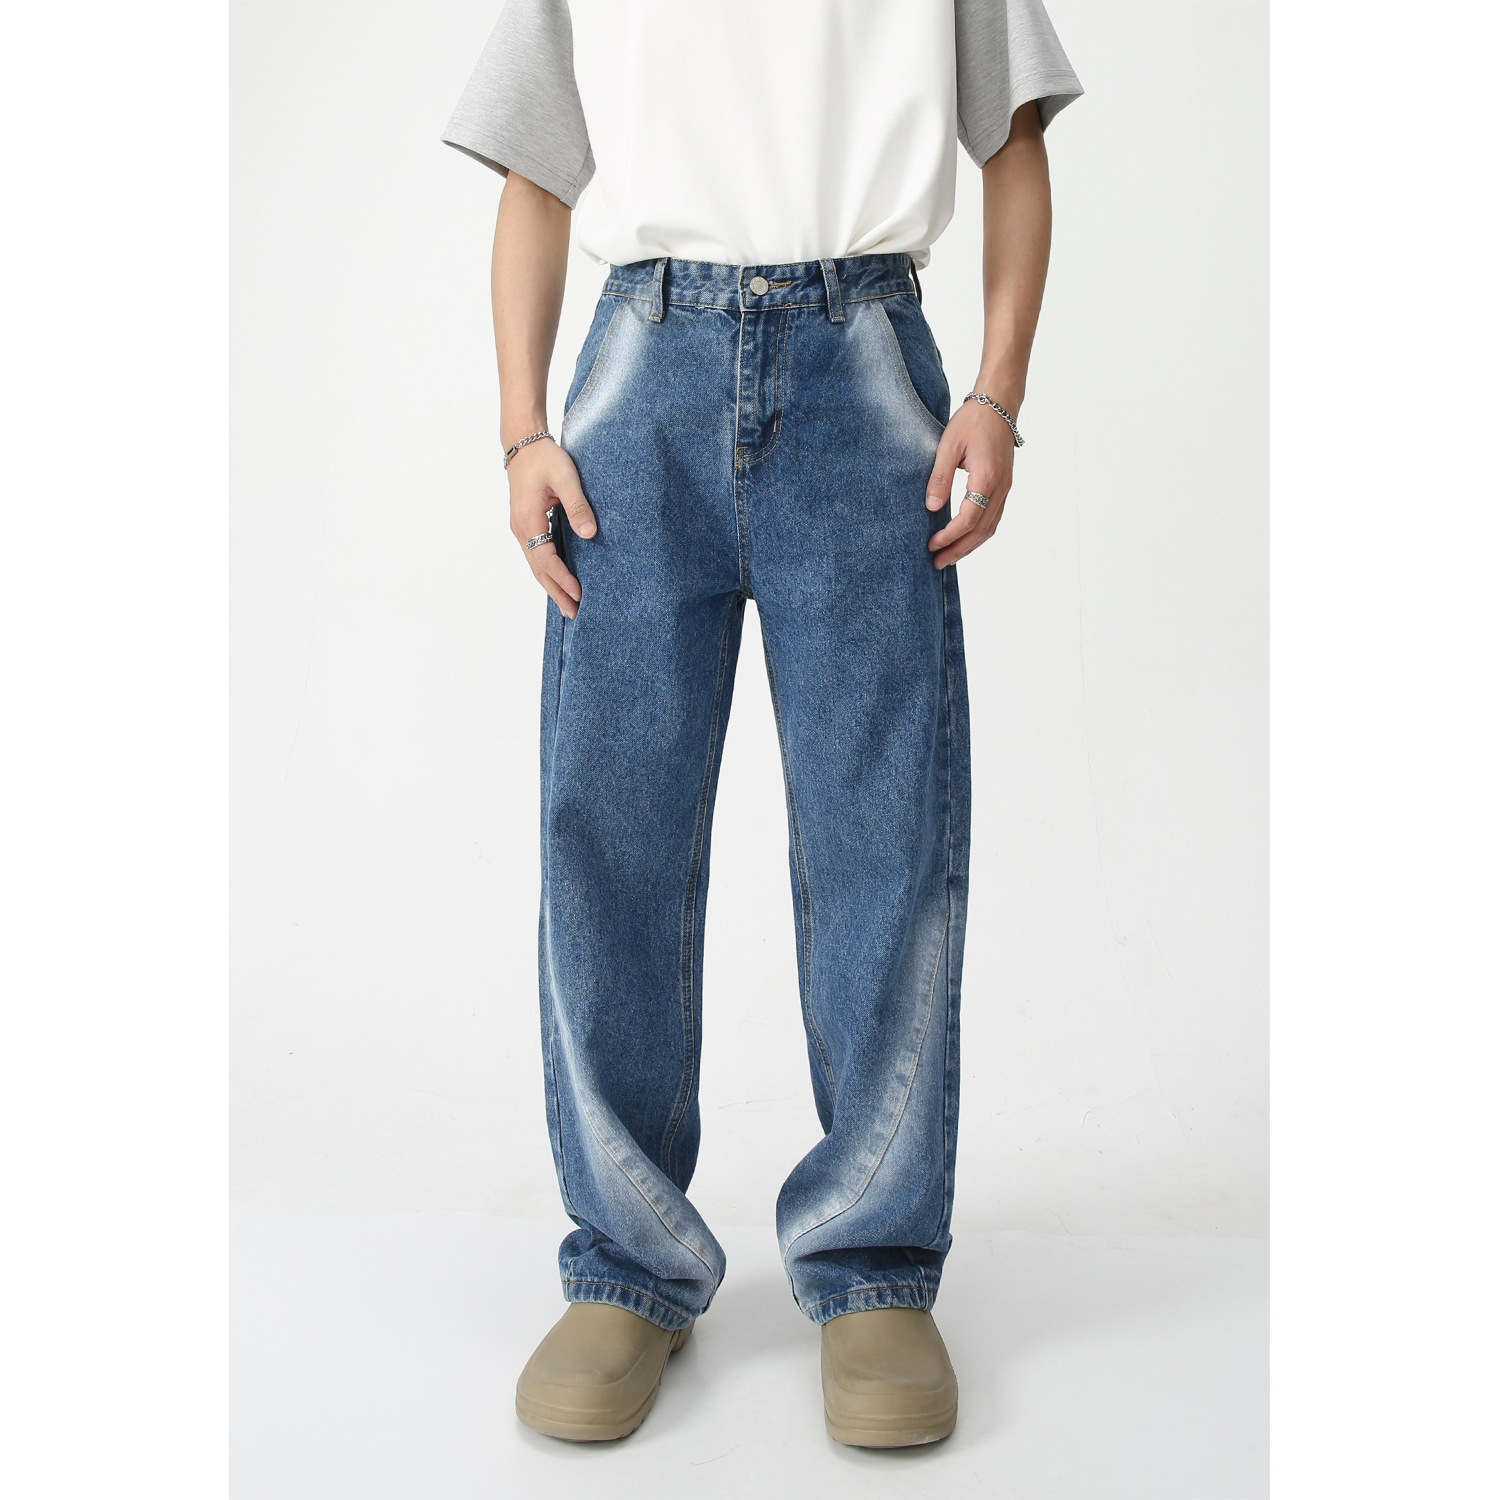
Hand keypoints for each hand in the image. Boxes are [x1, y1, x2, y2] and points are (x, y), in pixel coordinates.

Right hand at [507, 437, 596, 618]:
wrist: (523, 443)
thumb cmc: (545, 458)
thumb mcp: (565, 477)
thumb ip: (578, 505)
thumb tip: (589, 533)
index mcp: (528, 520)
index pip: (547, 559)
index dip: (563, 578)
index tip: (579, 593)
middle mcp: (520, 528)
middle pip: (538, 570)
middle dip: (556, 593)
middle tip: (573, 614)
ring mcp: (521, 528)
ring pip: (536, 565)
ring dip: (551, 586)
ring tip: (568, 605)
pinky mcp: (526, 524)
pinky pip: (536, 555)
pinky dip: (547, 572)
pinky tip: (559, 581)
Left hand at [924, 398, 1016, 568]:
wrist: (999, 404)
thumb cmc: (972, 420)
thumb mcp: (948, 446)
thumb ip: (939, 478)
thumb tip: (931, 508)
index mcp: (986, 477)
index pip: (969, 519)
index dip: (950, 536)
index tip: (931, 545)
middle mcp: (1000, 487)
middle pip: (981, 530)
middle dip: (959, 550)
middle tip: (937, 564)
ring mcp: (1005, 488)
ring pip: (990, 527)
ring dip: (970, 546)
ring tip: (949, 558)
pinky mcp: (1003, 486)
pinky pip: (994, 518)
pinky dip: (979, 534)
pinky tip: (964, 540)